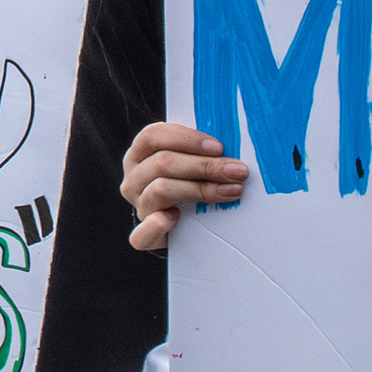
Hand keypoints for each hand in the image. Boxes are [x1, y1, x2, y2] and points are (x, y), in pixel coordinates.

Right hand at [122, 122, 249, 250]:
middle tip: (238, 171)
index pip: (154, 136)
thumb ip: (202, 151)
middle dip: (205, 166)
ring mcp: (138, 205)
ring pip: (161, 190)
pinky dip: (157, 225)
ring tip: (231, 191)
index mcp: (140, 152)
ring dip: (200, 190)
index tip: (219, 147)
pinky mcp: (143, 234)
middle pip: (163, 163)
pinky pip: (142, 232)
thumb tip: (232, 146)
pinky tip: (174, 218)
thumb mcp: (191, 161)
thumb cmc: (190, 182)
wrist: (182, 224)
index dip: (187, 139)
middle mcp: (134, 177)